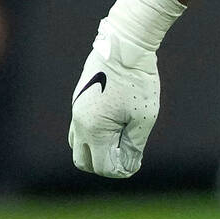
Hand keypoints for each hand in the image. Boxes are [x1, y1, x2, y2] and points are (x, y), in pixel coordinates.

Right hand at [68, 19, 160, 177]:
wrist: (125, 48)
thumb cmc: (138, 82)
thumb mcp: (144, 116)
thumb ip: (134, 144)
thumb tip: (129, 165)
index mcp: (93, 130)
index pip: (102, 166)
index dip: (121, 170)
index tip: (136, 163)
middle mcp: (78, 123)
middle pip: (84, 161)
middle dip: (104, 164)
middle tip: (127, 157)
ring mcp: (75, 111)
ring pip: (79, 145)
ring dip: (97, 150)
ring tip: (121, 141)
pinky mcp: (78, 101)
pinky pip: (80, 128)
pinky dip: (94, 135)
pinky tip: (115, 126)